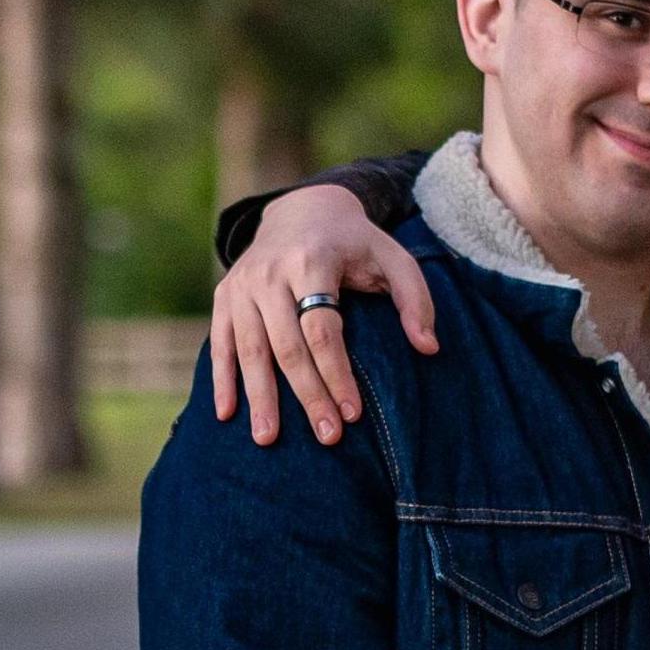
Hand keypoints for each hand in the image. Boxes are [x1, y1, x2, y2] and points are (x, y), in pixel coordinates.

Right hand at [210, 184, 438, 449]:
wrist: (302, 210)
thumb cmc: (355, 244)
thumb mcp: (393, 258)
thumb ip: (415, 300)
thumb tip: (427, 348)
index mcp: (313, 261)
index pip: (322, 329)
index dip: (337, 374)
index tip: (353, 414)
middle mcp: (271, 273)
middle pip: (287, 345)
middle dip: (306, 395)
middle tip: (324, 437)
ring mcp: (242, 285)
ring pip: (251, 349)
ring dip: (259, 397)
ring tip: (267, 439)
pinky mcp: (225, 295)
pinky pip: (221, 343)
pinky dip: (222, 379)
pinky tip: (226, 414)